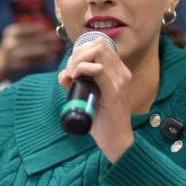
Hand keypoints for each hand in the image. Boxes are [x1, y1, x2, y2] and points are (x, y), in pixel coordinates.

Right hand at [0, 23, 60, 72]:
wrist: (2, 63)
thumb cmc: (17, 47)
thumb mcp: (21, 37)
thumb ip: (35, 35)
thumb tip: (53, 34)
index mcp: (11, 32)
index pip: (25, 30)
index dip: (37, 30)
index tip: (50, 29)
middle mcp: (9, 43)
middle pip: (28, 41)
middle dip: (44, 40)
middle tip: (56, 39)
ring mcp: (10, 56)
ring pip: (29, 52)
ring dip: (44, 50)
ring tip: (56, 48)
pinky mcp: (14, 66)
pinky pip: (29, 62)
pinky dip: (41, 59)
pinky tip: (51, 57)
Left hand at [58, 38, 133, 161]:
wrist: (117, 141)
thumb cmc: (103, 121)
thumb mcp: (90, 97)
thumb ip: (77, 84)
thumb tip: (63, 74)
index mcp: (119, 72)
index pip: (101, 45)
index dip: (82, 50)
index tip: (72, 66)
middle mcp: (122, 73)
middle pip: (99, 44)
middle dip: (78, 53)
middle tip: (70, 71)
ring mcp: (119, 81)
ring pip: (98, 51)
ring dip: (79, 59)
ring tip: (72, 74)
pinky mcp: (114, 92)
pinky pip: (98, 69)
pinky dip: (82, 68)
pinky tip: (75, 78)